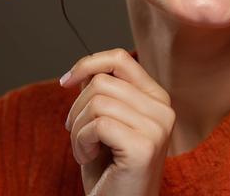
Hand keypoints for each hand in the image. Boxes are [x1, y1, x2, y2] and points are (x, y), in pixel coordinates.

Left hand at [60, 48, 175, 195]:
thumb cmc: (109, 171)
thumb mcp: (104, 124)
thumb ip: (102, 95)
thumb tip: (85, 70)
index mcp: (157, 99)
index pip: (120, 59)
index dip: (87, 64)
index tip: (65, 82)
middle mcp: (163, 109)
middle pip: (102, 81)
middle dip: (77, 108)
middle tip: (79, 136)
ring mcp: (157, 128)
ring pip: (97, 102)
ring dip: (78, 129)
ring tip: (86, 150)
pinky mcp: (144, 146)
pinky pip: (98, 125)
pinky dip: (81, 143)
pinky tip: (89, 158)